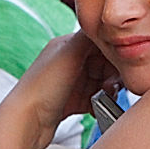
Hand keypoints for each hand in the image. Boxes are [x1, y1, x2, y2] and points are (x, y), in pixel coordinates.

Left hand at [0, 31, 117, 148]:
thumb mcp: (69, 54)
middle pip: (105, 62)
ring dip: (110, 89)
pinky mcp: (73, 101)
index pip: (100, 41)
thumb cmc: (42, 88)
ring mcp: (72, 82)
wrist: (26, 123)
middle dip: (114, 74)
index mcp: (67, 45)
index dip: (114, 52)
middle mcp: (69, 61)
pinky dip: (102, 103)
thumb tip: (109, 26)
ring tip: (106, 97)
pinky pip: (97, 98)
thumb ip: (91, 37)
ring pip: (103, 81)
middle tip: (112, 85)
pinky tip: (99, 108)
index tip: (123, 63)